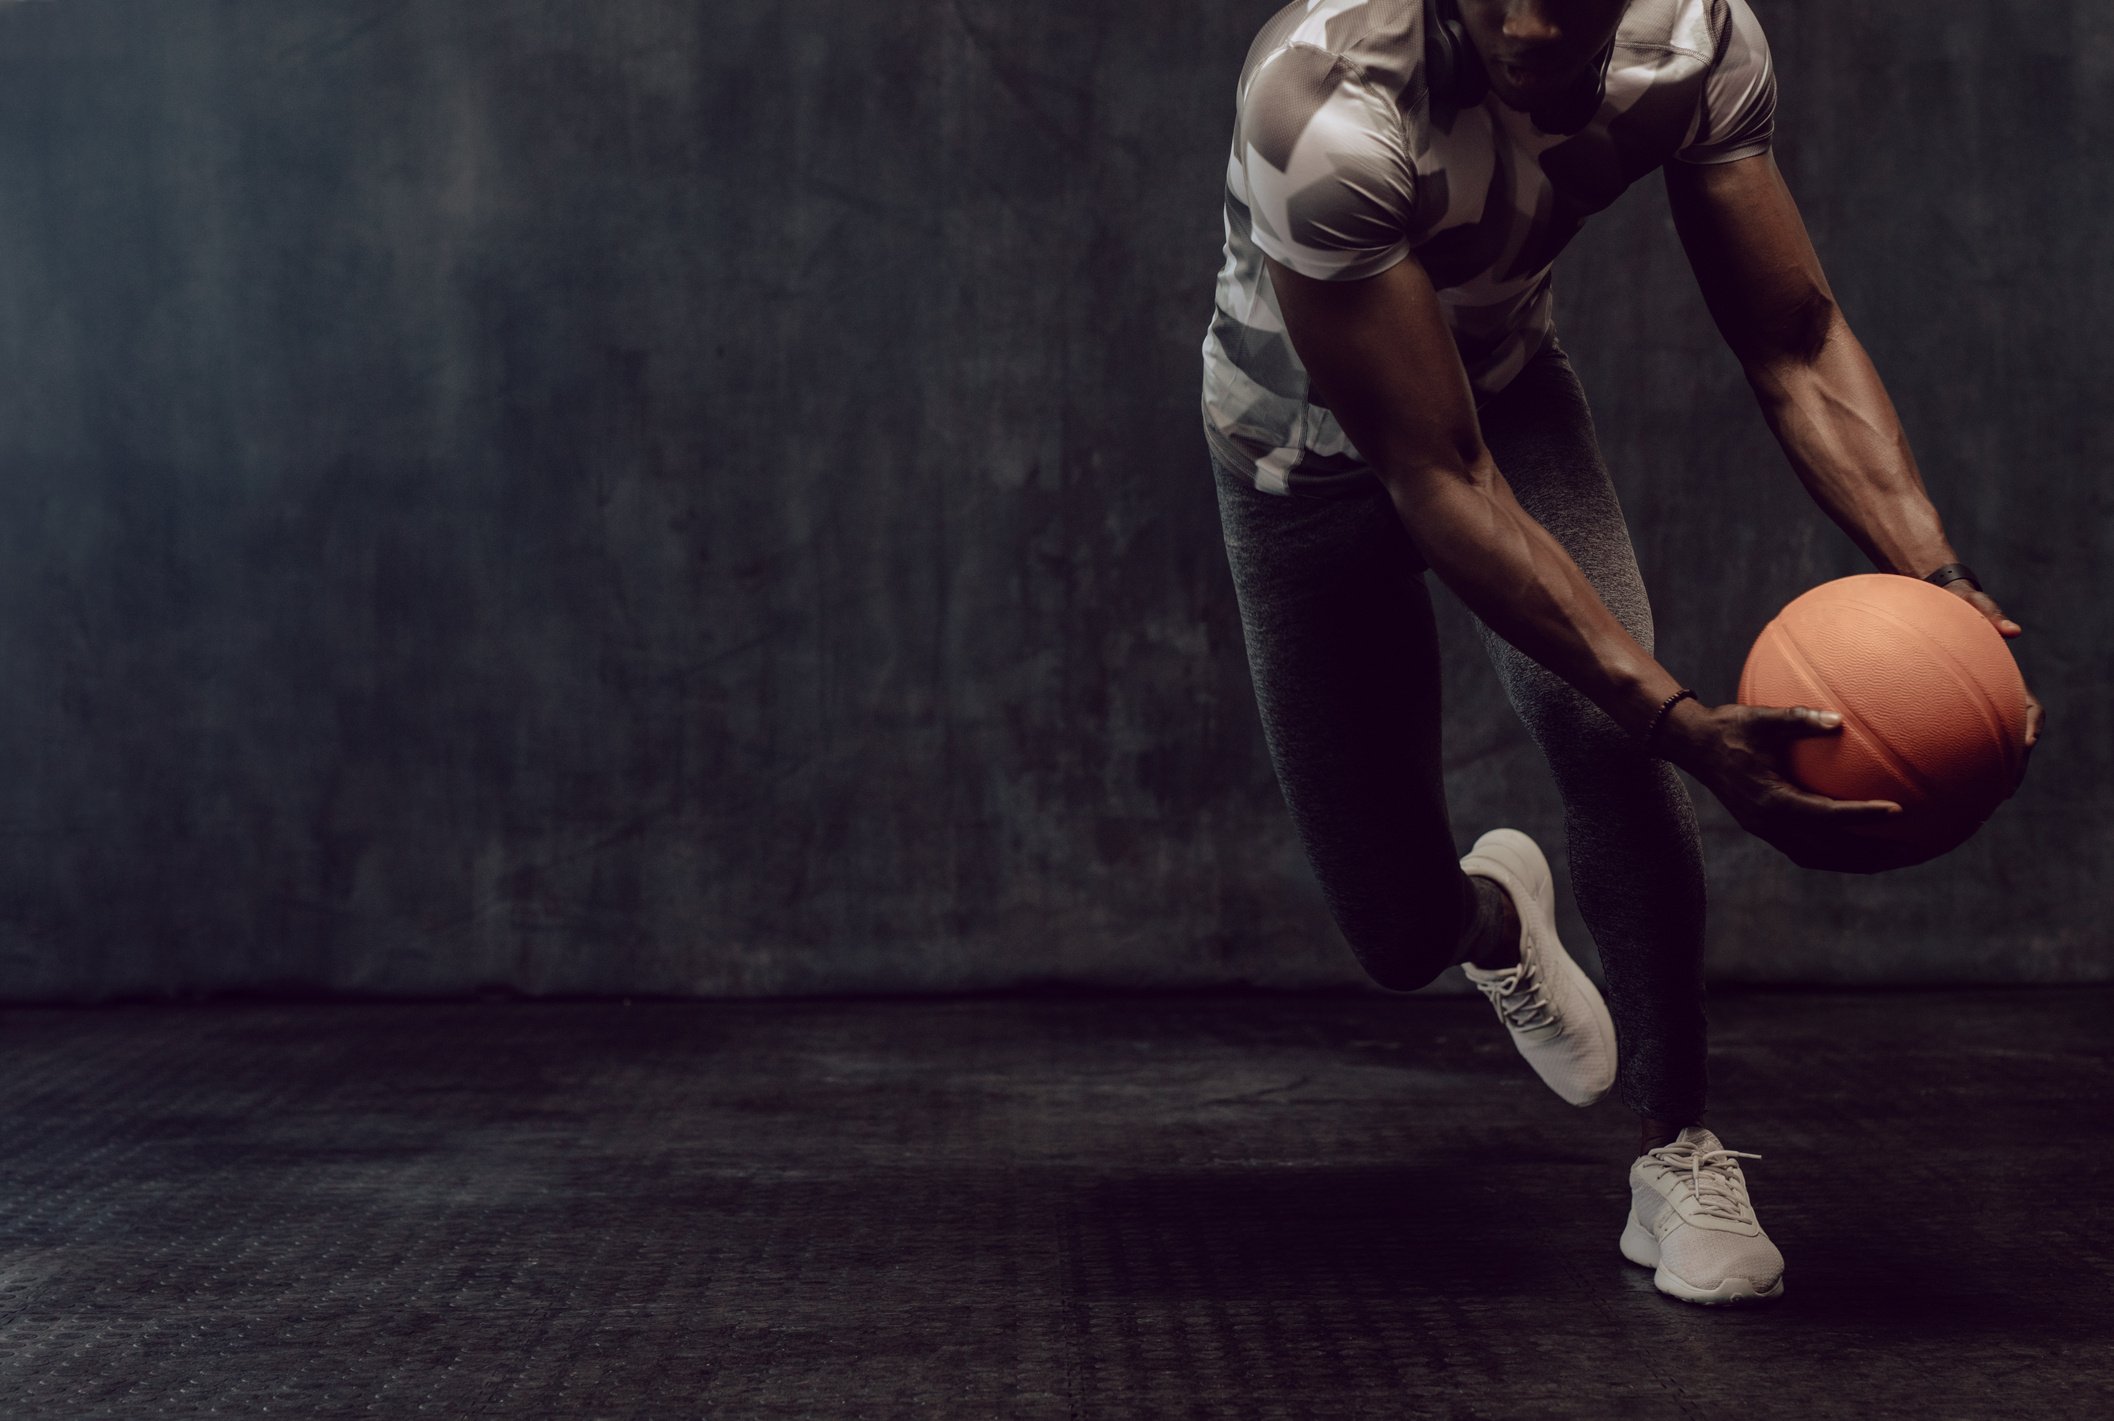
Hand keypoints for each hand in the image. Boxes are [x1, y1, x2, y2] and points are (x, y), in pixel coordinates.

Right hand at [1657, 699, 1919, 873]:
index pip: (1826, 814)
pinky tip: (1862, 844)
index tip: (1898, 811)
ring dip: (1859, 861)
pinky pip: (1809, 850)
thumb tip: (1840, 720)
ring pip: (1821, 857)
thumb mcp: (1761, 718)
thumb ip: (1798, 718)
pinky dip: (1839, 853)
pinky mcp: (1767, 830)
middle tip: (1915, 850)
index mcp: (1772, 799)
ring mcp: (1767, 831)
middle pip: (1830, 850)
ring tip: (1897, 857)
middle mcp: (1770, 823)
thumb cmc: (1730, 727)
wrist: (1694, 747)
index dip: (1862, 815)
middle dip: (1873, 854)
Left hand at [1941, 582, 2041, 794]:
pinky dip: (1954, 761)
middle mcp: (1993, 696)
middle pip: (2013, 738)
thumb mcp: (1973, 604)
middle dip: (2013, 765)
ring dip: (1988, 772)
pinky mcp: (1947, 709)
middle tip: (2003, 792)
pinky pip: (1955, 739)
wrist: (1932, 598)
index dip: (2031, 729)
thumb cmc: (1958, 601)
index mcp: (2005, 678)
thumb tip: (2013, 630)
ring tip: (1979, 800)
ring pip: (1988, 745)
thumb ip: (1990, 615)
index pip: (2029, 709)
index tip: (2027, 745)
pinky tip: (1938, 782)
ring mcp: (1972, 706)